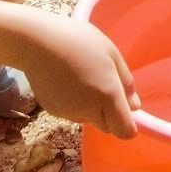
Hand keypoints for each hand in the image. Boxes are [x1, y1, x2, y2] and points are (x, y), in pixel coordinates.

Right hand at [0, 0, 139, 137]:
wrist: (35, 41)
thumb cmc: (78, 39)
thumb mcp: (110, 52)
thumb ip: (125, 81)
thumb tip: (135, 106)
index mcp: (107, 95)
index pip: (125, 132)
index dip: (129, 125)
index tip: (126, 107)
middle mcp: (89, 110)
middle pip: (107, 126)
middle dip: (109, 113)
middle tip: (102, 83)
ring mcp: (69, 113)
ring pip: (88, 119)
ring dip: (91, 108)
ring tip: (81, 77)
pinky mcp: (53, 111)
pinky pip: (71, 113)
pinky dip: (73, 103)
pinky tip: (65, 80)